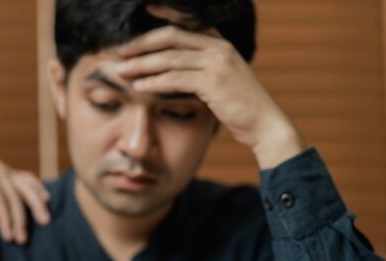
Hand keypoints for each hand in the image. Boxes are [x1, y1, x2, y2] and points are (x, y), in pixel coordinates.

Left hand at [0, 159, 50, 243]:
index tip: (8, 237)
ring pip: (26, 186)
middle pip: (14, 194)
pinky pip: (28, 180)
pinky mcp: (11, 173)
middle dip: (19, 218)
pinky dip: (38, 190)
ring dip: (36, 205)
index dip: (4, 217)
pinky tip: (47, 201)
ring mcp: (5, 169)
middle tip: (21, 240)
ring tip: (45, 222)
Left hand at [116, 24, 305, 167]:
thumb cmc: (240, 105)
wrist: (265, 124)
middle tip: (120, 51)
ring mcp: (217, 64)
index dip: (164, 14)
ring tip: (122, 70)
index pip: (187, 22)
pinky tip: (139, 86)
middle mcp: (219, 48)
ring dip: (142, 65)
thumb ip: (200, 68)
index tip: (144, 12)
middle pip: (171, 37)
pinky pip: (175, 79)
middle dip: (142, 43)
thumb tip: (170, 67)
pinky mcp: (213, 83)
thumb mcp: (222, 79)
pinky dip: (154, 82)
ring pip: (169, 59)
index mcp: (220, 43)